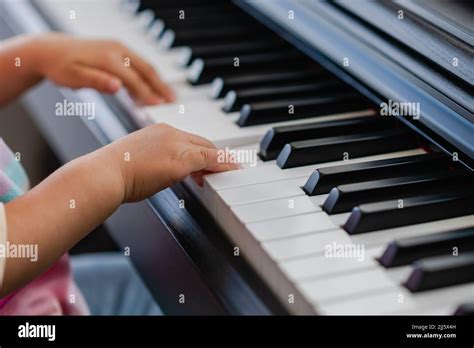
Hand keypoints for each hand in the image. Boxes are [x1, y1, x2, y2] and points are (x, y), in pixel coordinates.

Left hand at [31, 33, 174, 104]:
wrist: (49, 49)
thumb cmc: (60, 66)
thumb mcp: (74, 78)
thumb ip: (98, 82)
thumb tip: (118, 86)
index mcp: (108, 59)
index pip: (135, 80)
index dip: (149, 94)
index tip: (160, 105)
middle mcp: (116, 50)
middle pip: (146, 70)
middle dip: (161, 86)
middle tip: (174, 100)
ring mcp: (117, 48)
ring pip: (144, 65)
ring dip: (158, 80)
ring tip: (168, 94)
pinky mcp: (116, 49)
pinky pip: (137, 64)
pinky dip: (147, 75)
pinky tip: (150, 87)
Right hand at [103, 123, 238, 202]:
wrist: (105, 174)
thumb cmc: (114, 173)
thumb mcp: (138, 161)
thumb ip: (155, 161)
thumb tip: (164, 172)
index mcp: (158, 130)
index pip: (188, 139)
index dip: (201, 151)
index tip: (207, 163)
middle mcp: (169, 132)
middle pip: (202, 142)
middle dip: (215, 156)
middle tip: (222, 170)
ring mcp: (176, 144)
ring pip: (209, 150)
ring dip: (222, 161)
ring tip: (231, 171)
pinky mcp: (182, 159)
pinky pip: (211, 160)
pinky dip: (225, 165)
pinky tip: (233, 170)